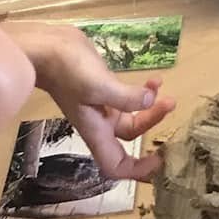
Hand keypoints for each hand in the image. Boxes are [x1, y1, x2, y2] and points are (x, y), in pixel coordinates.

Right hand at [6, 22, 174, 181]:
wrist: (48, 48)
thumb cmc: (67, 71)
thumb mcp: (98, 86)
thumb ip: (125, 97)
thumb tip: (151, 103)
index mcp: (95, 131)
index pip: (115, 165)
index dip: (136, 171)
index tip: (158, 161)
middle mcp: (99, 123)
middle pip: (131, 137)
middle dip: (152, 124)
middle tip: (170, 104)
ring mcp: (101, 105)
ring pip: (132, 116)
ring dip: (151, 107)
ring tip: (165, 91)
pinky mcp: (104, 88)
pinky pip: (129, 97)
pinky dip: (142, 91)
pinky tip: (153, 78)